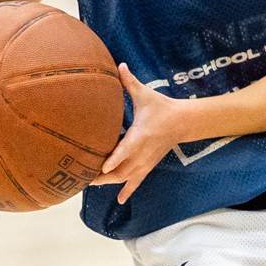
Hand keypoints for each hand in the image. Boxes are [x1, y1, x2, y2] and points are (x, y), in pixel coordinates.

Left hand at [101, 65, 189, 203]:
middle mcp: (142, 152)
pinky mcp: (149, 165)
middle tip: (82, 177)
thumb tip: (118, 64)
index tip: (102, 166)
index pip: (126, 149)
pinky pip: (137, 181)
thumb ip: (129, 81)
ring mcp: (146, 161)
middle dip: (102, 175)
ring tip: (90, 184)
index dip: (115, 158)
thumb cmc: (161, 106)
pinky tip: (121, 201)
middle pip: (121, 170)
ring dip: (109, 183)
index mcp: (140, 134)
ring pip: (126, 177)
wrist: (183, 122)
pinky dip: (129, 191)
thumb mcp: (145, 94)